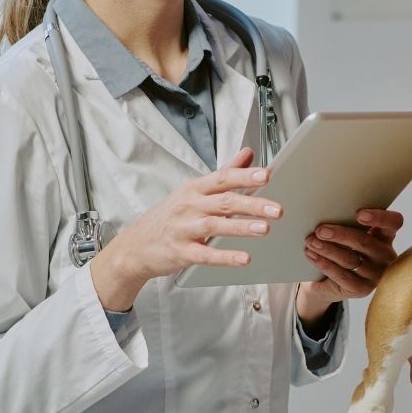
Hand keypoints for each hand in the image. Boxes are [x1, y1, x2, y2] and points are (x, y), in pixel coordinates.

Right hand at [92, 147, 278, 310]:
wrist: (134, 247)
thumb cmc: (168, 217)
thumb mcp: (193, 191)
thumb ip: (225, 173)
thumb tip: (248, 154)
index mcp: (194, 189)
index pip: (222, 178)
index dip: (245, 176)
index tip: (266, 175)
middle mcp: (188, 206)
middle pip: (224, 202)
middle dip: (252, 204)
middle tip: (277, 209)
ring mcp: (183, 229)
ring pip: (215, 226)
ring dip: (241, 227)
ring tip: (264, 229)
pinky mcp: (181, 253)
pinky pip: (205, 254)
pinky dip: (225, 257)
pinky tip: (243, 258)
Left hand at [298, 209, 402, 321]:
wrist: (329, 282)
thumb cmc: (341, 250)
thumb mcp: (348, 236)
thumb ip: (347, 224)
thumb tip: (328, 214)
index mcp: (386, 237)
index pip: (393, 223)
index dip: (380, 217)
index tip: (359, 214)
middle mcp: (385, 256)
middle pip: (365, 242)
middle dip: (340, 234)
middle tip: (320, 230)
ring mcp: (376, 275)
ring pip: (350, 259)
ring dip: (328, 249)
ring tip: (311, 241)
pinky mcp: (362, 290)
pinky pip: (341, 275)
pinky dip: (324, 264)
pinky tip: (311, 255)